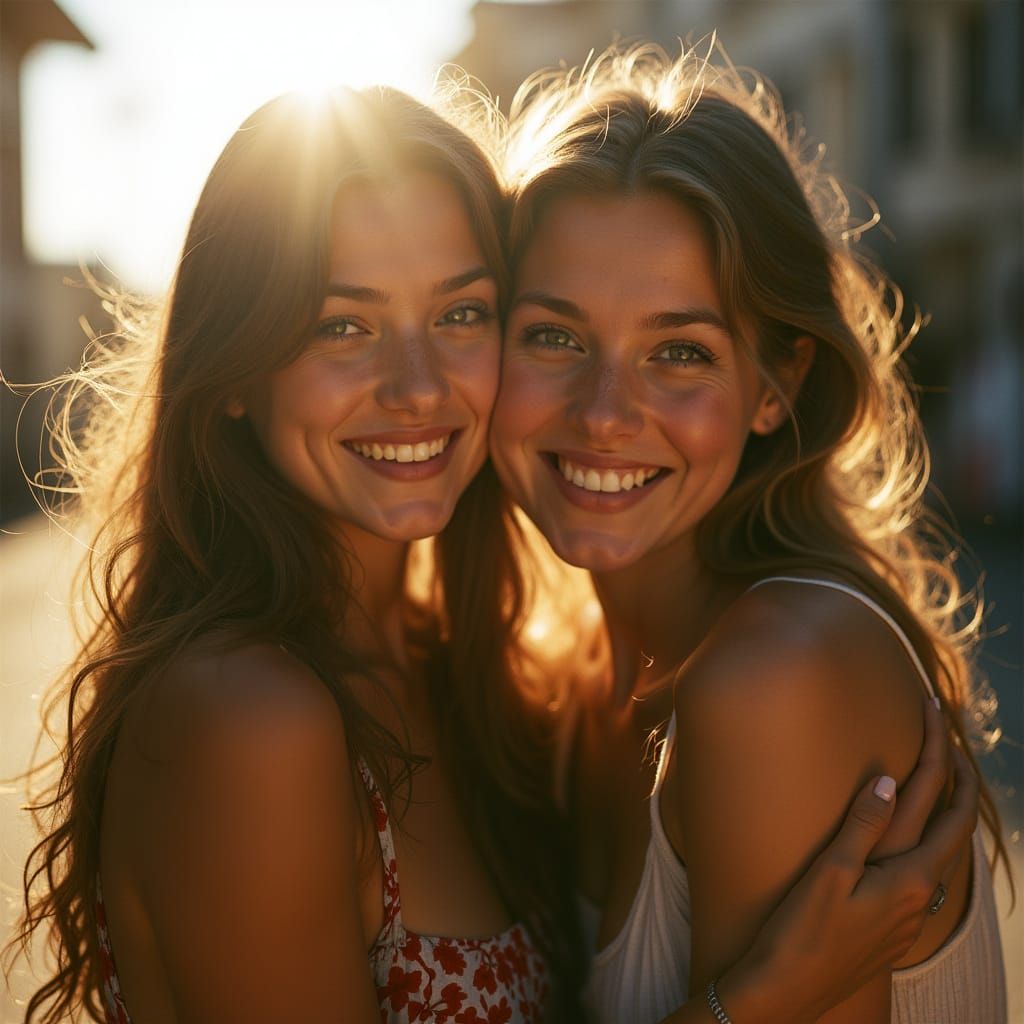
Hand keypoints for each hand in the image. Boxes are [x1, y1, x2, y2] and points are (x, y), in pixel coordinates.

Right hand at [718, 698, 977, 1022]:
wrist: (787, 993)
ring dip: (944, 812)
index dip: (945, 759)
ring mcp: (907, 917)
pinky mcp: (891, 929)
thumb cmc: (802, 932)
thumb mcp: (830, 872)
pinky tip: (908, 841)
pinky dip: (926, 841)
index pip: (945, 809)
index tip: (937, 717)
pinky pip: (923, 874)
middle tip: (949, 741)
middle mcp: (918, 898)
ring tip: (937, 781)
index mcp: (908, 879)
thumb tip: (890, 780)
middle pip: (953, 830)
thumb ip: (863, 825)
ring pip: (941, 853)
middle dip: (957, 782)